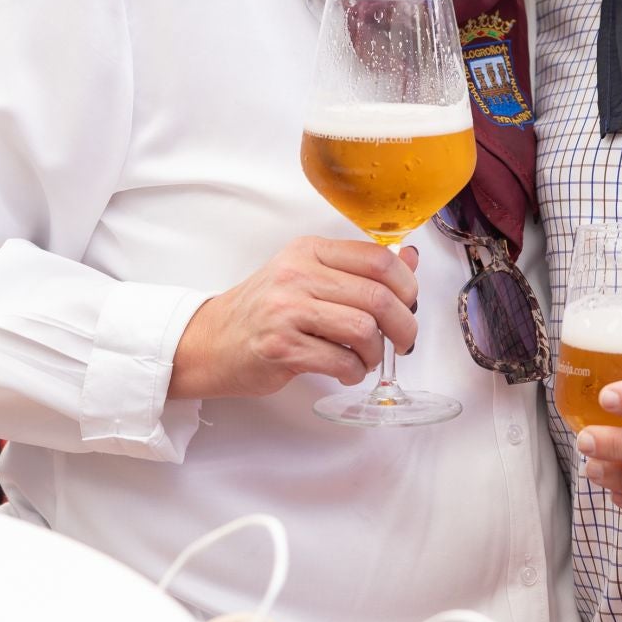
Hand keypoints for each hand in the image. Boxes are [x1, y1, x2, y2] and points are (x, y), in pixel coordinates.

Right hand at [168, 238, 418, 399]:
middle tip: (404, 340)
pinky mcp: (281, 347)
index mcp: (309, 250)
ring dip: (376, 352)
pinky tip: (347, 370)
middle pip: (377, 297)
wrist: (210, 341)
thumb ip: (358, 269)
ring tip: (367, 359)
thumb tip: (411, 260)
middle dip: (403, 326)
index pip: (377, 258)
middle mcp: (297, 274)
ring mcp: (286, 310)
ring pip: (363, 329)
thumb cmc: (264, 310)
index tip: (410, 303)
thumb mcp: (308, 276)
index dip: (407, 284)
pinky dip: (354, 371)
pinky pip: (341, 360)